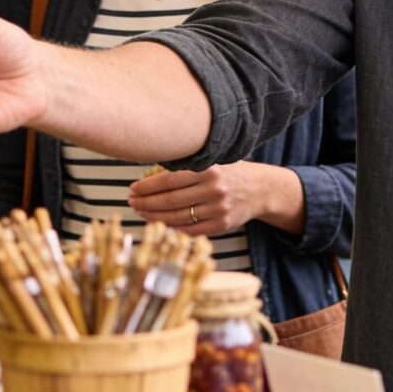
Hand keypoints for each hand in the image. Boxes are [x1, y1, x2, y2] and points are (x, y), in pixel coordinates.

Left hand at [128, 163, 289, 236]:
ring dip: (155, 216)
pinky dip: (173, 228)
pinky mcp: (222, 225)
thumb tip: (149, 177)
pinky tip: (160, 224)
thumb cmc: (230, 172)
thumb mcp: (213, 161)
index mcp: (209, 169)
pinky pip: (191, 230)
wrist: (261, 189)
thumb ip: (187, 168)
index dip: (147, 186)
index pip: (170, 180)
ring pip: (178, 217)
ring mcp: (218, 209)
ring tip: (141, 212)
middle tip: (131, 202)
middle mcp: (214, 189)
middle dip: (146, 202)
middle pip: (171, 200)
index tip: (132, 189)